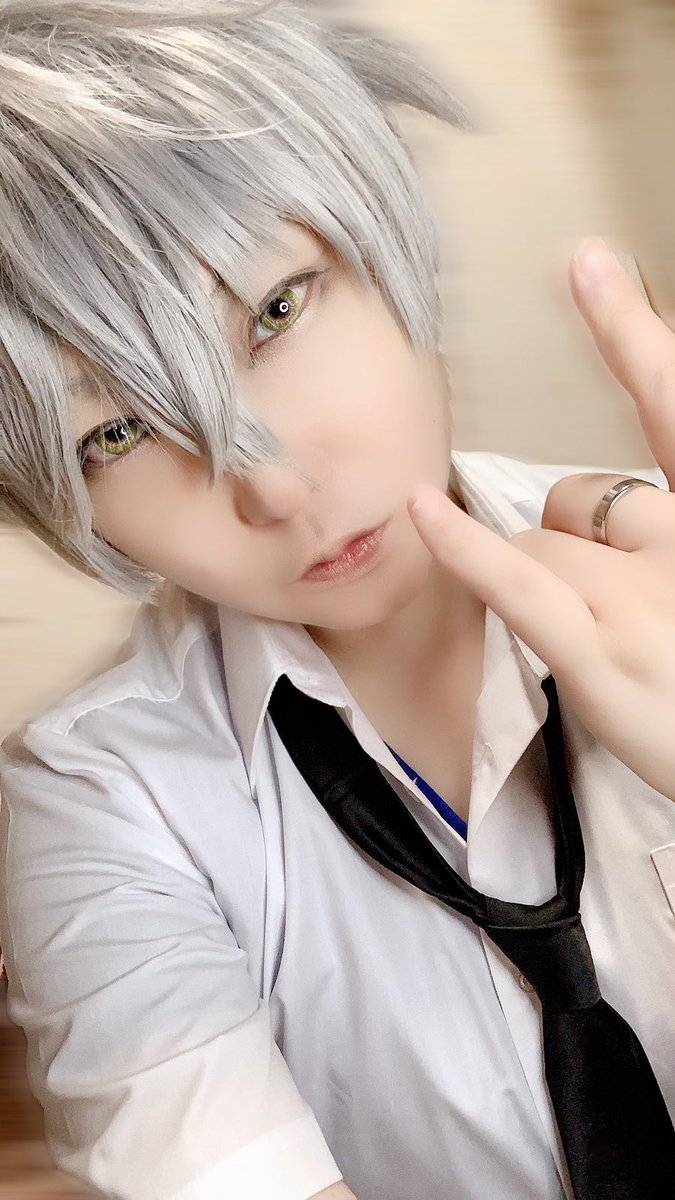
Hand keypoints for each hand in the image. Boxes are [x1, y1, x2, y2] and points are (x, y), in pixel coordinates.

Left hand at [408, 239, 674, 801]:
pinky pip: (518, 581)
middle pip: (580, 497)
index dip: (628, 332)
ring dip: (552, 582)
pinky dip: (466, 547)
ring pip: (542, 540)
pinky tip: (423, 511)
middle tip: (622, 605)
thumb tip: (606, 505)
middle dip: (578, 540)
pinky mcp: (601, 655)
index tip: (588, 263)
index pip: (671, 405)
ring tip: (611, 644)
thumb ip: (663, 525)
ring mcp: (644, 598)